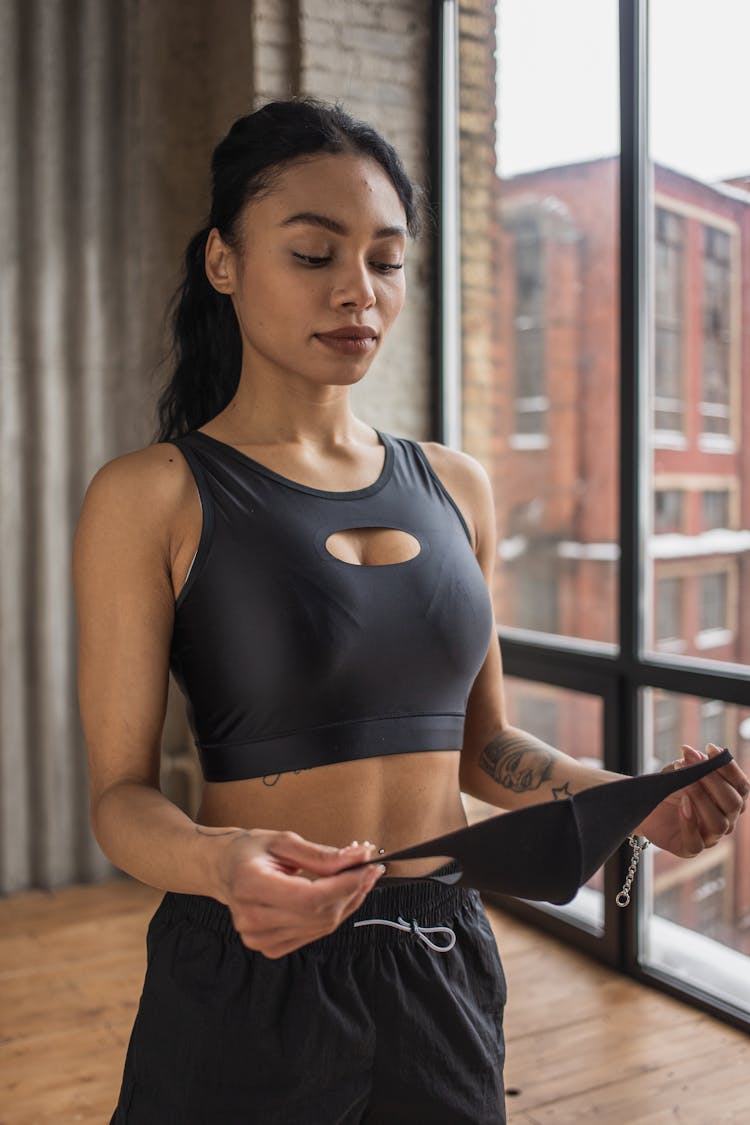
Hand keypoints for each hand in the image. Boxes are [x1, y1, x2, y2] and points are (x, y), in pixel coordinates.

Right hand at [214, 829, 384, 957]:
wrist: (223, 871)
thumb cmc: (250, 850)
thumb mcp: (283, 840)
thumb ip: (320, 854)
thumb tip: (358, 858)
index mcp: (250, 885)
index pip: (309, 897)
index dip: (344, 885)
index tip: (367, 867)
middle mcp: (251, 918)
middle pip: (318, 915)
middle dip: (351, 891)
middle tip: (369, 868)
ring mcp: (259, 938)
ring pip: (321, 927)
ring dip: (347, 903)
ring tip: (358, 878)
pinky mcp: (269, 948)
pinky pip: (313, 934)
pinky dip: (333, 915)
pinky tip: (341, 896)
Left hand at [638, 743, 748, 856]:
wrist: (643, 804)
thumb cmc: (670, 787)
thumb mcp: (683, 771)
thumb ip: (696, 765)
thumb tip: (703, 755)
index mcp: (729, 800)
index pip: (742, 787)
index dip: (729, 767)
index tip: (710, 748)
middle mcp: (725, 820)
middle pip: (733, 804)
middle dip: (713, 779)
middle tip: (690, 761)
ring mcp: (709, 837)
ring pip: (718, 823)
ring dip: (701, 798)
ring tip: (684, 782)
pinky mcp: (689, 848)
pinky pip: (696, 842)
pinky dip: (690, 822)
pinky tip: (682, 804)